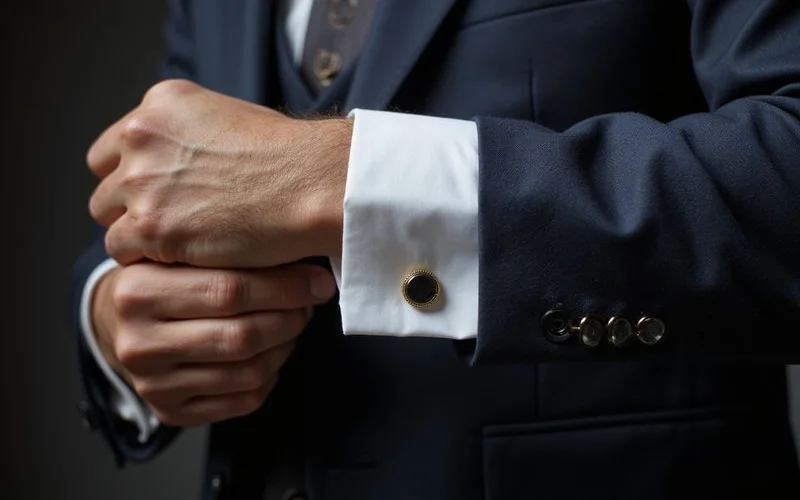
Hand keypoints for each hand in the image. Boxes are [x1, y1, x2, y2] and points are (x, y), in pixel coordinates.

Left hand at [87, 79, 350, 267]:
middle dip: (132, 205)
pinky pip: (122, 251)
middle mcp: (141, 136)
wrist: (313, 183)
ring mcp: (142, 181)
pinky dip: (148, 260)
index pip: (114, 148)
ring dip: (139, 234)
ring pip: (109, 218)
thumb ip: (194, 135)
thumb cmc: (291, 157)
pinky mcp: (151, 226)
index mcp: (160, 104)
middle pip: (106, 184)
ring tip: (179, 245)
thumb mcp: (233, 118)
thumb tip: (185, 160)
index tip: (160, 195)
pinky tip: (183, 259)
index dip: (134, 176)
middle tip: (170, 224)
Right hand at [91, 261, 335, 426]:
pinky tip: (271, 352)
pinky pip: (243, 400)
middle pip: (241, 336)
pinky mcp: (171, 412)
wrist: (120, 322)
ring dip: (284, 347)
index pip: (228, 290)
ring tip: (291, 324)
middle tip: (308, 303)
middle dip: (289, 319)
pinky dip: (271, 375)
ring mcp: (153, 385)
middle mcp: (139, 343)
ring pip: (248, 372)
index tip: (317, 281)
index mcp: (138, 291)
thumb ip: (230, 254)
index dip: (284, 287)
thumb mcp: (181, 254)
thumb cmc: (164, 280)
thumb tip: (305, 265)